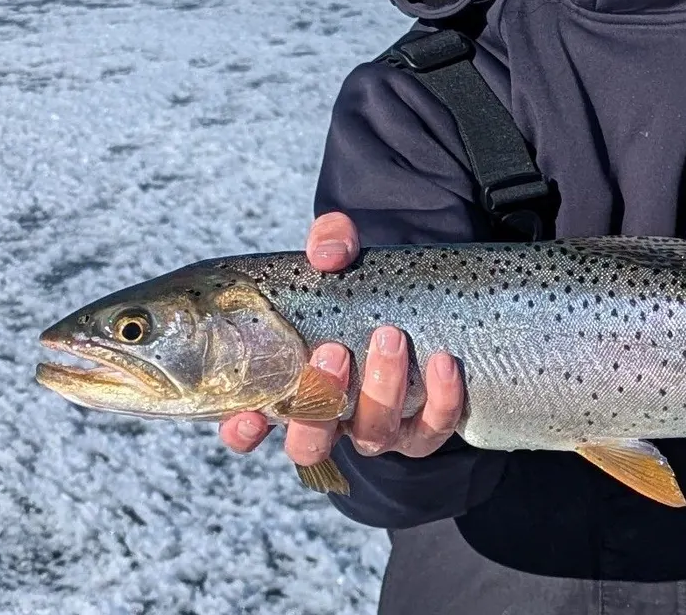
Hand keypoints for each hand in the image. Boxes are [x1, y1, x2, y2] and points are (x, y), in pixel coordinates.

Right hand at [218, 211, 465, 464]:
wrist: (422, 292)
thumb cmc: (362, 282)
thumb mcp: (342, 253)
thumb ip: (330, 241)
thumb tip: (327, 255)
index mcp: (292, 386)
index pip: (251, 427)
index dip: (243, 432)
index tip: (247, 417)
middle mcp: (331, 417)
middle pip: (313, 443)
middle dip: (319, 404)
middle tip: (333, 351)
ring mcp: (378, 428)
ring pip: (373, 435)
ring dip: (380, 392)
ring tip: (390, 337)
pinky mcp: (425, 427)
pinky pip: (433, 427)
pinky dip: (440, 399)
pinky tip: (442, 361)